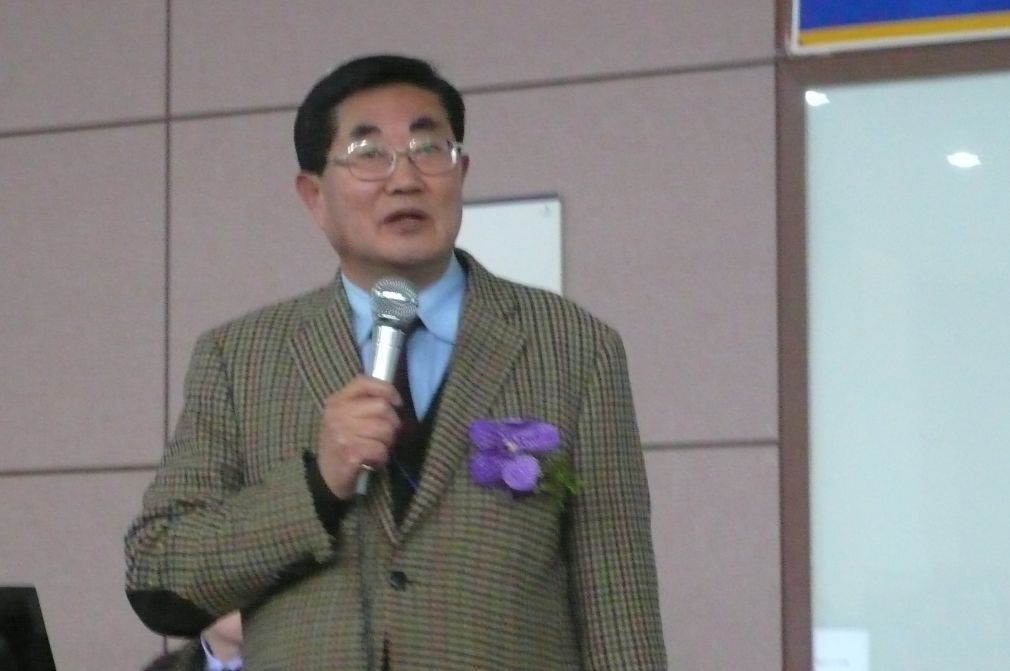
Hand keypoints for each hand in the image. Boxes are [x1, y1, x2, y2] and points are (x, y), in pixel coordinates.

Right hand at [316, 375, 401, 499]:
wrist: (324, 478)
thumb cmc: (341, 445)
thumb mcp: (345, 418)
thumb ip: (365, 405)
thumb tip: (396, 402)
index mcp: (337, 401)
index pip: (365, 382)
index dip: (387, 390)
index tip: (396, 403)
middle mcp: (337, 414)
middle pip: (382, 407)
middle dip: (392, 424)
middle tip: (384, 436)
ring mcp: (342, 434)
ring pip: (386, 429)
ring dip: (387, 443)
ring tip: (375, 449)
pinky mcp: (350, 453)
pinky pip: (381, 449)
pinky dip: (382, 458)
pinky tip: (371, 461)